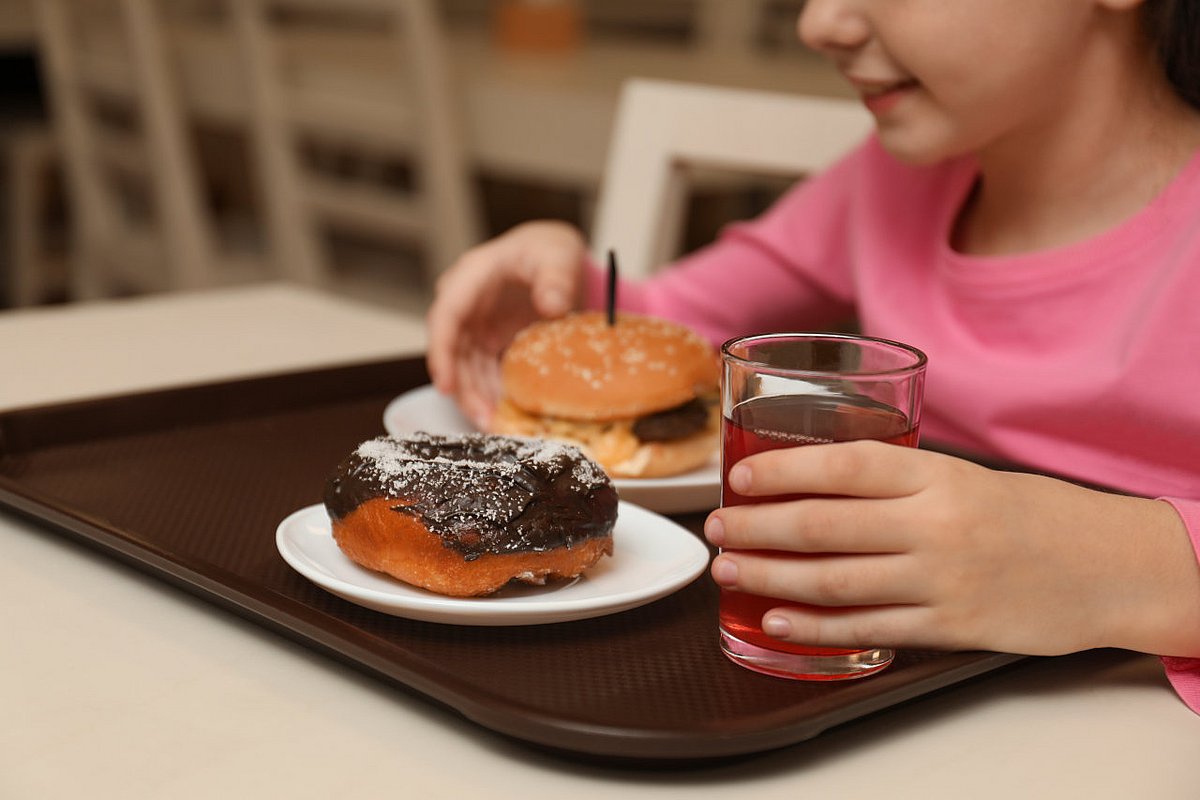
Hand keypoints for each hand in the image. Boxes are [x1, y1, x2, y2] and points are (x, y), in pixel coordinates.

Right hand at [425, 221, 588, 427]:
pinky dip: (494, 394)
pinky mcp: (487, 344)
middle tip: (485, 421)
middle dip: (464, 391)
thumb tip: (551, 304)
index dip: (441, 354)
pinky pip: (484, 374)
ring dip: (479, 399)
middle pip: (452, 353)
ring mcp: (474, 327)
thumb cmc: (549, 251)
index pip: (445, 317)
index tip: (446, 386)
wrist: (554, 259)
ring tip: (500, 426)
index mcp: (472, 277)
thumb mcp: (558, 254)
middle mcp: (465, 305)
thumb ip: (556, 277)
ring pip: (465, 370)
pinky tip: (510, 414)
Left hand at [704, 441, 1199, 657]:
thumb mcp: (963, 476)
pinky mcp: (948, 627)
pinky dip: (814, 628)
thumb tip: (811, 479)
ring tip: (731, 572)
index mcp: (937, 476)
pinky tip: (776, 621)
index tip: (738, 478)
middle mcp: (934, 526)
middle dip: (758, 527)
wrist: (1106, 567)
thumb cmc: (1029, 514)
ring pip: (835, 580)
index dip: (781, 472)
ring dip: (771, 577)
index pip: (842, 465)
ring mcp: (940, 580)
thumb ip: (896, 479)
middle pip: (824, 525)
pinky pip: (866, 629)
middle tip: (719, 528)